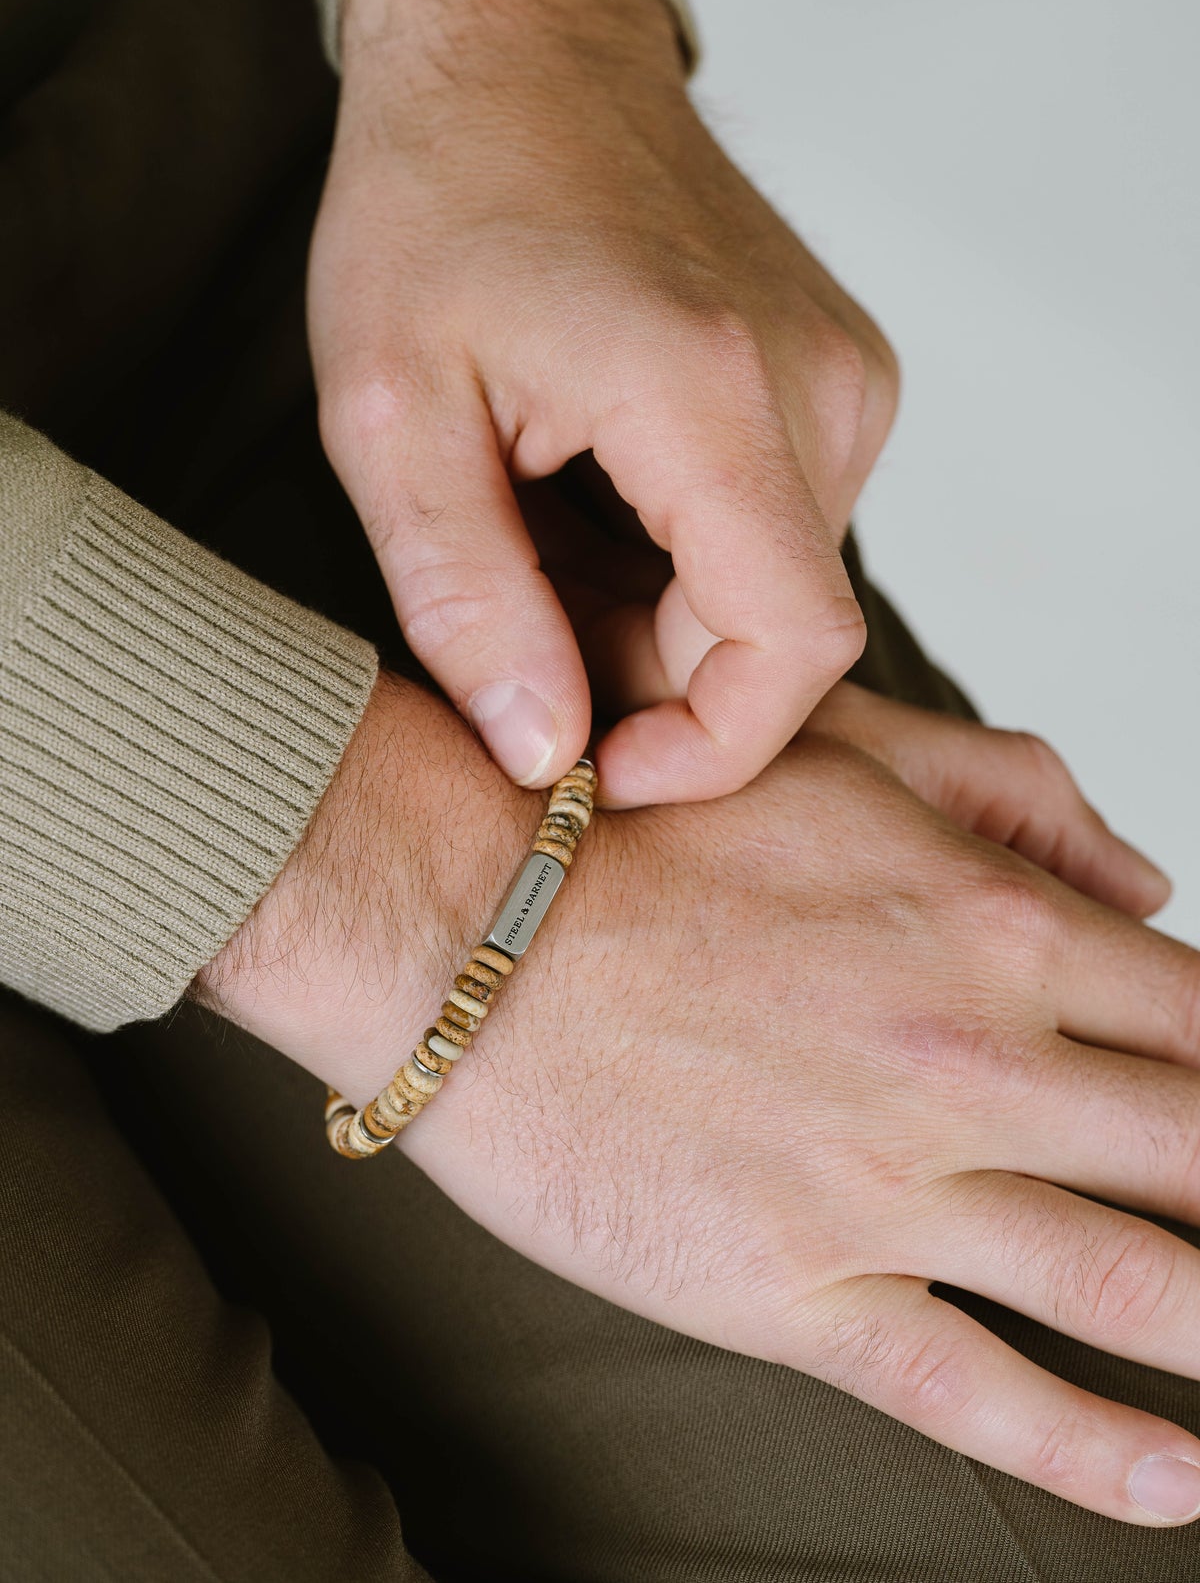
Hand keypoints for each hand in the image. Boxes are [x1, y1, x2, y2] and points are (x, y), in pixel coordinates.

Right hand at [197, 676, 1196, 1523]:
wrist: (470, 928)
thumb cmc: (646, 833)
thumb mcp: (843, 754)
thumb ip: (1014, 795)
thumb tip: (1150, 880)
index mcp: (992, 925)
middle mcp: (968, 1058)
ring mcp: (887, 1185)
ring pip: (1133, 1287)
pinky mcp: (795, 1287)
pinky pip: (980, 1391)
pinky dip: (1102, 1450)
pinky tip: (1183, 1480)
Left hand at [310, 0, 898, 805]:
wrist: (517, 47)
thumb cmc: (437, 203)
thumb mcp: (394, 416)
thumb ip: (470, 601)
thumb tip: (548, 753)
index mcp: (711, 392)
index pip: (792, 649)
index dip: (706, 749)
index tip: (596, 766)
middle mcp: (819, 381)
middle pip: (776, 629)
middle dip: (643, 671)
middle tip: (510, 612)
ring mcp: (845, 370)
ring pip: (774, 583)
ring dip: (654, 607)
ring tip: (535, 524)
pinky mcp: (839, 368)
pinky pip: (780, 521)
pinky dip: (683, 549)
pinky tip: (590, 490)